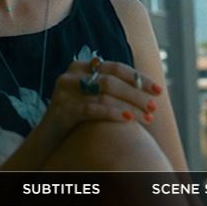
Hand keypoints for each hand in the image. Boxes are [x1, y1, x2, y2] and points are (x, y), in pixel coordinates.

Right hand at [43, 57, 163, 138]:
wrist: (47, 139)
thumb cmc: (76, 118)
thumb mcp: (92, 97)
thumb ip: (111, 87)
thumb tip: (146, 88)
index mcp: (81, 66)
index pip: (116, 67)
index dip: (139, 78)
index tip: (159, 90)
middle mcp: (71, 74)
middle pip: (112, 80)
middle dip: (137, 94)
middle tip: (155, 106)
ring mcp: (65, 91)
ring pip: (105, 94)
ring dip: (130, 106)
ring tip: (147, 117)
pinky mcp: (62, 109)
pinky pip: (93, 109)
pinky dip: (114, 113)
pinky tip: (129, 120)